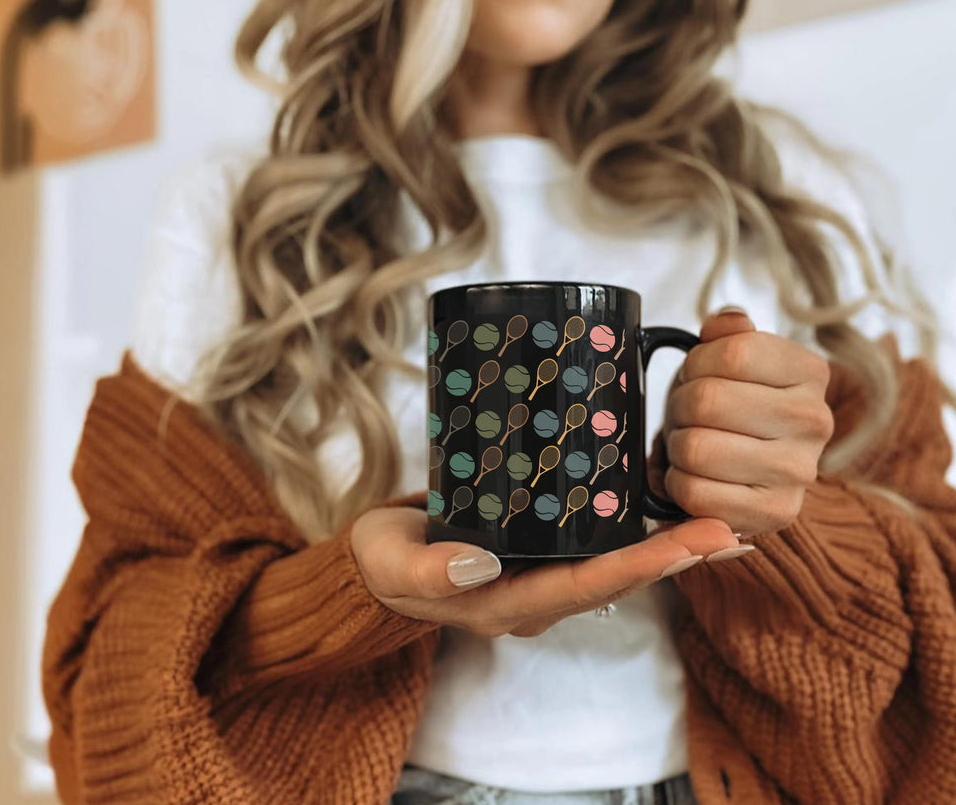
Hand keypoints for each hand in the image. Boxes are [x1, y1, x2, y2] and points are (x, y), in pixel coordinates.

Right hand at [350, 501, 740, 637]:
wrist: (381, 559)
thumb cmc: (384, 561)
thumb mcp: (391, 564)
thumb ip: (428, 571)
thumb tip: (480, 566)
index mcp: (504, 604)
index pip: (582, 588)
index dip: (639, 567)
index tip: (690, 545)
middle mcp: (534, 596)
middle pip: (616, 580)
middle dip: (673, 557)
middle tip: (730, 532)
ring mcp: (539, 575)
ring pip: (615, 563)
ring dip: (668, 546)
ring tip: (723, 524)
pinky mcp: (539, 548)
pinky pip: (598, 543)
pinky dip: (637, 528)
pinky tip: (669, 506)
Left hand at [659, 307, 834, 539]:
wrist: (740, 471)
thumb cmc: (729, 407)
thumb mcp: (729, 359)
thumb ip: (728, 333)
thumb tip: (725, 323)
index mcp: (810, 372)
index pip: (734, 353)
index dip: (697, 364)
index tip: (699, 375)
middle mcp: (816, 420)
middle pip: (707, 400)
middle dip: (680, 407)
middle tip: (687, 416)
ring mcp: (800, 472)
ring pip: (696, 448)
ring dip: (677, 446)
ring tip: (692, 444)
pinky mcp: (776, 514)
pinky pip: (694, 492)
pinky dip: (678, 482)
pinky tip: (695, 476)